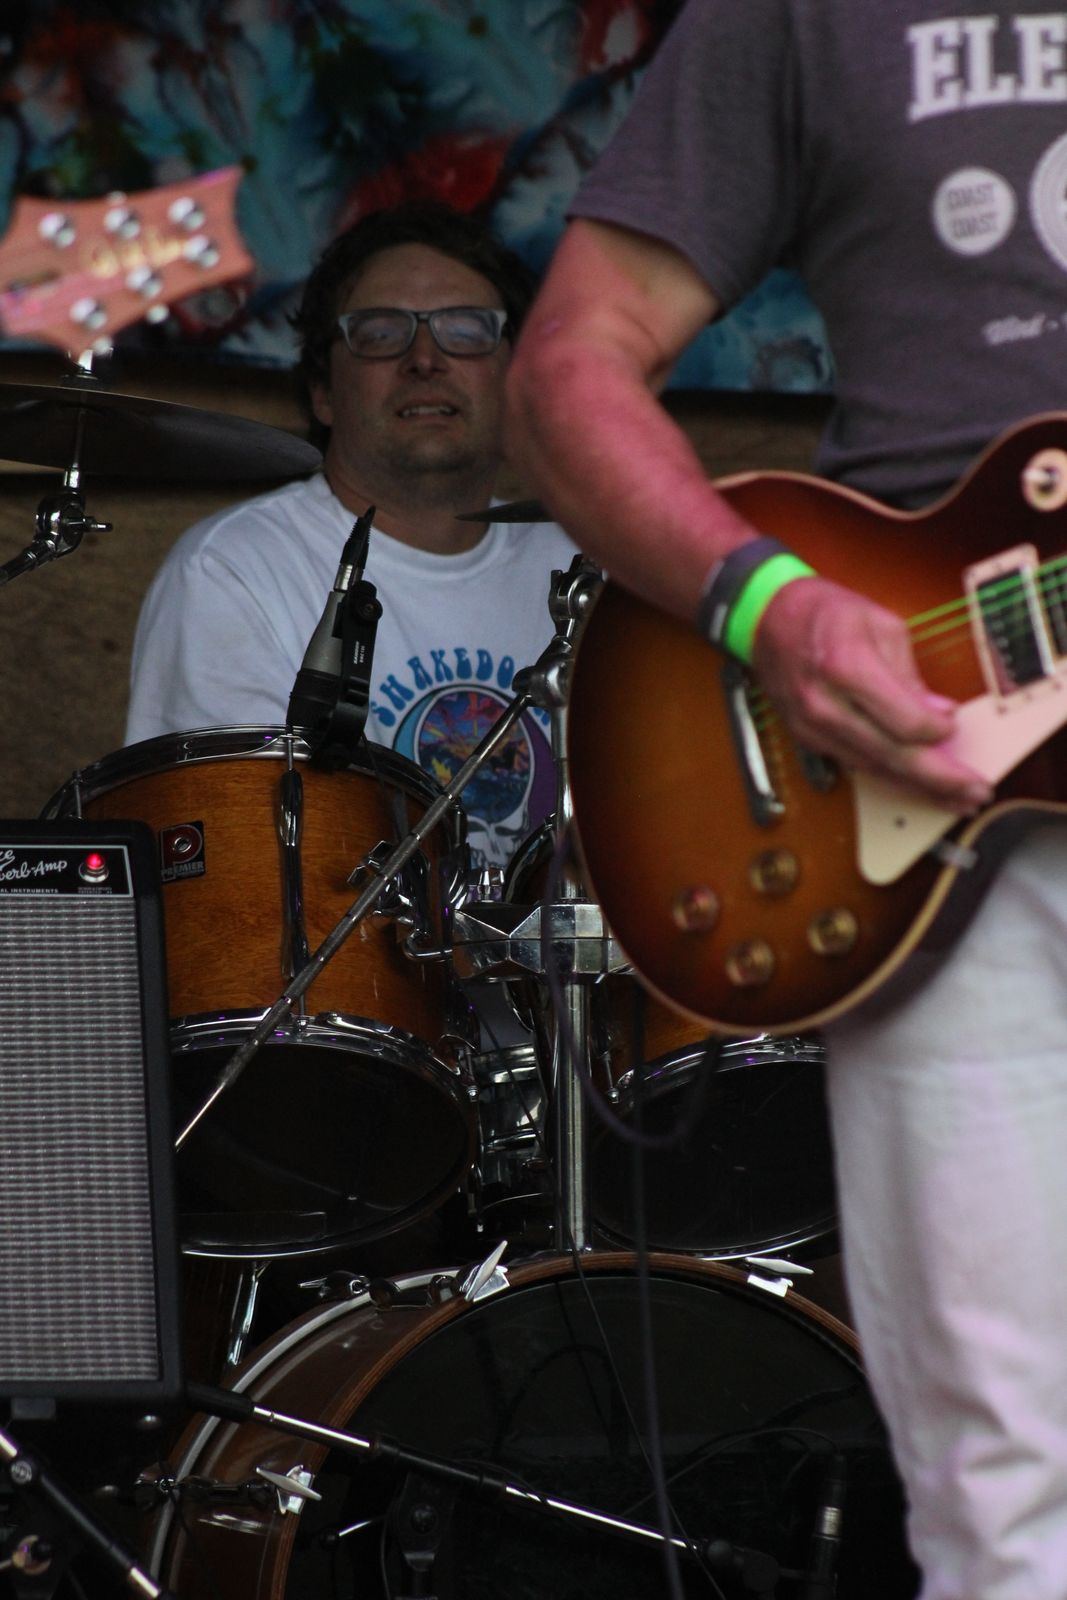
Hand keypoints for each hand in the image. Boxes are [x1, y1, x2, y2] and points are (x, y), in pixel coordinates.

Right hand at [752, 576, 992, 811]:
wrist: (767, 619)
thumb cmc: (824, 613)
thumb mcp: (881, 624)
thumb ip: (910, 674)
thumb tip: (938, 713)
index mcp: (847, 666)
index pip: (904, 720)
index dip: (937, 731)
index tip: (955, 726)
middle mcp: (826, 704)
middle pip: (892, 755)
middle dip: (939, 779)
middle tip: (974, 792)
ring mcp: (813, 727)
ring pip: (875, 769)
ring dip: (918, 787)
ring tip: (954, 798)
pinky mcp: (809, 739)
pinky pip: (856, 765)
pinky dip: (889, 776)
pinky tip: (915, 783)